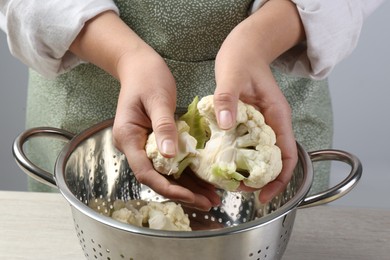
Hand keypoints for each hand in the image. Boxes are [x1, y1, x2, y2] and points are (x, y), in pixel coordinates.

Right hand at [70, 11, 218, 209]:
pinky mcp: (154, 142)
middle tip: (209, 202)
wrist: (139, 65)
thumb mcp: (157, 99)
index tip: (191, 197)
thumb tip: (170, 155)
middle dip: (182, 193)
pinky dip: (187, 173)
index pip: (146, 172)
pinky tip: (204, 180)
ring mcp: (144, 145)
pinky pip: (171, 162)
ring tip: (211, 197)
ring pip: (165, 174)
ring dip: (188, 187)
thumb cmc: (147, 77)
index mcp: (128, 137)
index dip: (169, 188)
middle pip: (157, 178)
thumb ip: (163, 126)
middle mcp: (133, 146)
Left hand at [213, 0, 302, 202]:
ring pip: (259, 155)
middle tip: (238, 189)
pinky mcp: (248, 121)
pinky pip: (246, 144)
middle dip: (259, 180)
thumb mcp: (231, 76)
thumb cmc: (242, 58)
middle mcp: (272, 123)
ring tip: (229, 180)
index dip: (278, 180)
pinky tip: (223, 161)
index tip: (263, 195)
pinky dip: (238, 156)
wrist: (244, 46)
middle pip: (273, 161)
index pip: (286, 156)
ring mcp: (261, 123)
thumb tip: (226, 124)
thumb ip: (228, 99)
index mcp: (277, 116)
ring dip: (247, 170)